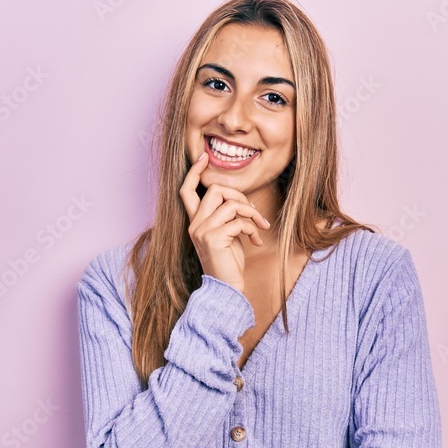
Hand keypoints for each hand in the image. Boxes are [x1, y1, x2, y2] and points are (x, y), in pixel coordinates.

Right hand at [179, 151, 270, 293]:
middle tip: (254, 212)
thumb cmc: (229, 263)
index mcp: (195, 222)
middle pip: (215, 190)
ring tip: (261, 226)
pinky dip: (252, 229)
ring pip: (231, 204)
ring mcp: (201, 231)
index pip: (187, 190)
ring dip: (251, 213)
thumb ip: (227, 216)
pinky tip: (256, 241)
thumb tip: (241, 200)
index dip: (194, 172)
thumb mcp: (228, 235)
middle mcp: (194, 224)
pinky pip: (238, 221)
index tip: (205, 157)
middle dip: (240, 196)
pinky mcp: (212, 238)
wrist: (227, 289)